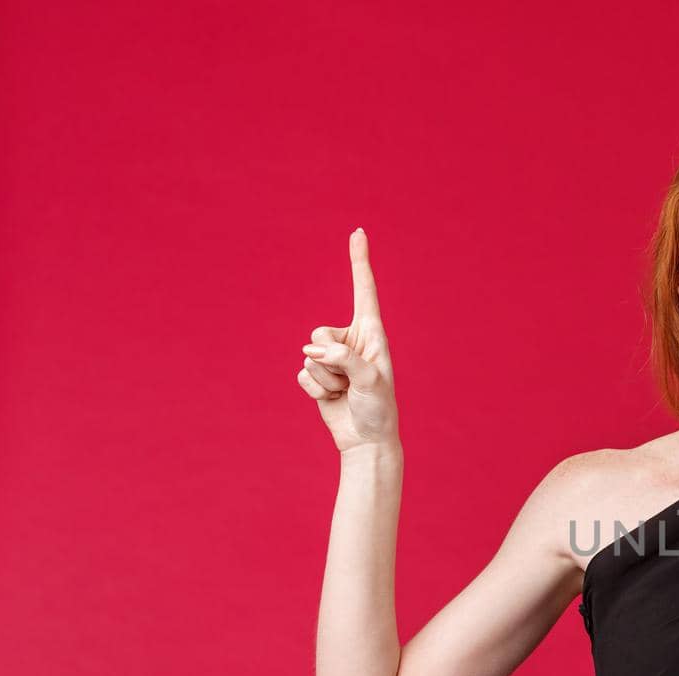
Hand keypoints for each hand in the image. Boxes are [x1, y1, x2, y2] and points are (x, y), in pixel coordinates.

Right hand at [297, 228, 400, 452]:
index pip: (364, 291)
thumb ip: (343, 360)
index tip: (358, 232)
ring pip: (308, 356)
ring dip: (324, 380)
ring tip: (345, 393)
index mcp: (372, 334)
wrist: (365, 440)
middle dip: (328, 361)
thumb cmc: (377, 410)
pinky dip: (315, 391)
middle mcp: (351, 341)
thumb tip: (311, 350)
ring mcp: (333, 358)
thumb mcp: (369, 382)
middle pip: (318, 333)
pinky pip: (301, 375)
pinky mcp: (318, 375)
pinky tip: (332, 400)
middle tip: (350, 383)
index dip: (359, 261)